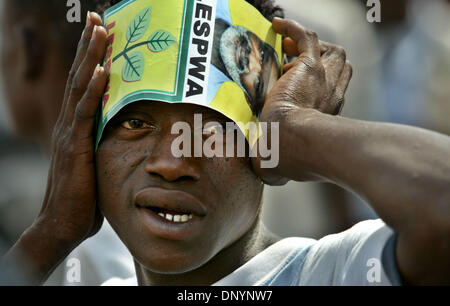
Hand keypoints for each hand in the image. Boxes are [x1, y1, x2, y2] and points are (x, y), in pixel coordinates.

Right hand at [32, 12, 107, 249]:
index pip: (84, 85)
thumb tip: (122, 130)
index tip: (101, 33)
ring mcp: (70, 133)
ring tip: (100, 31)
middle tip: (99, 18)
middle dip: (90, 47)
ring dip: (92, 58)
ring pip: (81, 88)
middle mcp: (70, 124)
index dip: (92, 58)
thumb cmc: (84, 196)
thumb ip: (105, 142)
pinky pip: (85, 113)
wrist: (64, 223)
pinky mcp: (75, 147)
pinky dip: (93, 90)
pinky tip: (102, 72)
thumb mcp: (97, 163)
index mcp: (76, 126)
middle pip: (80, 77)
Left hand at [252, 18, 352, 184]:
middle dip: (323, 60)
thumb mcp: (282, 166)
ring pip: (331, 51)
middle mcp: (332, 95)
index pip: (334, 90)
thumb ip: (277, 169)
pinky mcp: (309, 67)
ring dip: (312, 47)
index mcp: (327, 116)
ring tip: (288, 49)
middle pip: (341, 66)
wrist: (290, 145)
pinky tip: (278, 25)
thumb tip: (270, 179)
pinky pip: (307, 37)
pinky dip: (294, 28)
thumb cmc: (286, 161)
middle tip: (295, 63)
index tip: (298, 82)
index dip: (321, 82)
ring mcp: (324, 80)